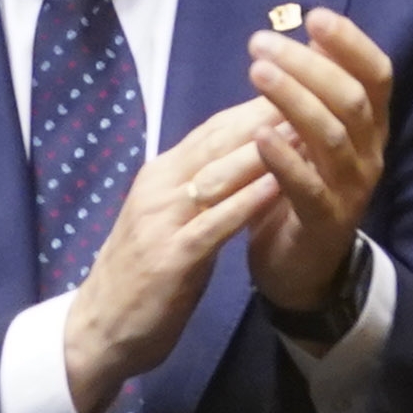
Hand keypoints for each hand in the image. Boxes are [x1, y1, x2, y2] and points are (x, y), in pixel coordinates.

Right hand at [58, 100, 284, 412]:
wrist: (99, 329)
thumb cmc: (140, 274)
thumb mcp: (168, 220)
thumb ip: (197, 190)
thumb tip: (237, 160)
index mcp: (159, 176)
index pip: (212, 130)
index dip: (255, 105)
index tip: (298, 84)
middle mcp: (158, 188)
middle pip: (217, 141)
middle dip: (266, 115)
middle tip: (313, 89)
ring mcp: (161, 221)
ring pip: (217, 175)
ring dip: (263, 150)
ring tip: (306, 127)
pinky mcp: (170, 257)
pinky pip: (214, 224)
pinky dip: (247, 203)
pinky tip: (278, 186)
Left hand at [240, 9, 394, 314]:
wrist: (301, 266)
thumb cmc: (303, 185)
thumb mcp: (312, 133)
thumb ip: (316, 89)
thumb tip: (311, 31)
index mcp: (368, 127)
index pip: (376, 75)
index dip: (350, 43)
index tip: (314, 15)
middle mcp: (368, 153)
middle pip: (351, 99)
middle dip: (308, 65)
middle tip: (262, 44)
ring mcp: (350, 189)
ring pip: (332, 136)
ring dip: (293, 100)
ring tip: (257, 72)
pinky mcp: (325, 221)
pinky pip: (307, 186)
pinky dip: (284, 157)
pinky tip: (259, 133)